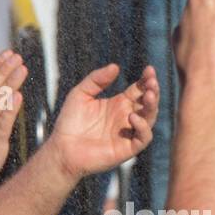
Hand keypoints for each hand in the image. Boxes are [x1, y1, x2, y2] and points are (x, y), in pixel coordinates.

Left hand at [45, 63, 157, 178]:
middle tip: (152, 81)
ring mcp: (128, 133)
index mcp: (118, 103)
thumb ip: (97, 79)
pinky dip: (142, 127)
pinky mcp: (127, 148)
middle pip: (148, 102)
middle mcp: (126, 117)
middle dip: (153, 90)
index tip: (149, 69)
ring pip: (149, 119)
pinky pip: (143, 138)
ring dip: (152, 106)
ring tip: (149, 95)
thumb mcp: (81, 93)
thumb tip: (115, 66)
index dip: (146, 80)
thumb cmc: (69, 122)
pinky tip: (132, 117)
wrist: (62, 148)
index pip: (139, 90)